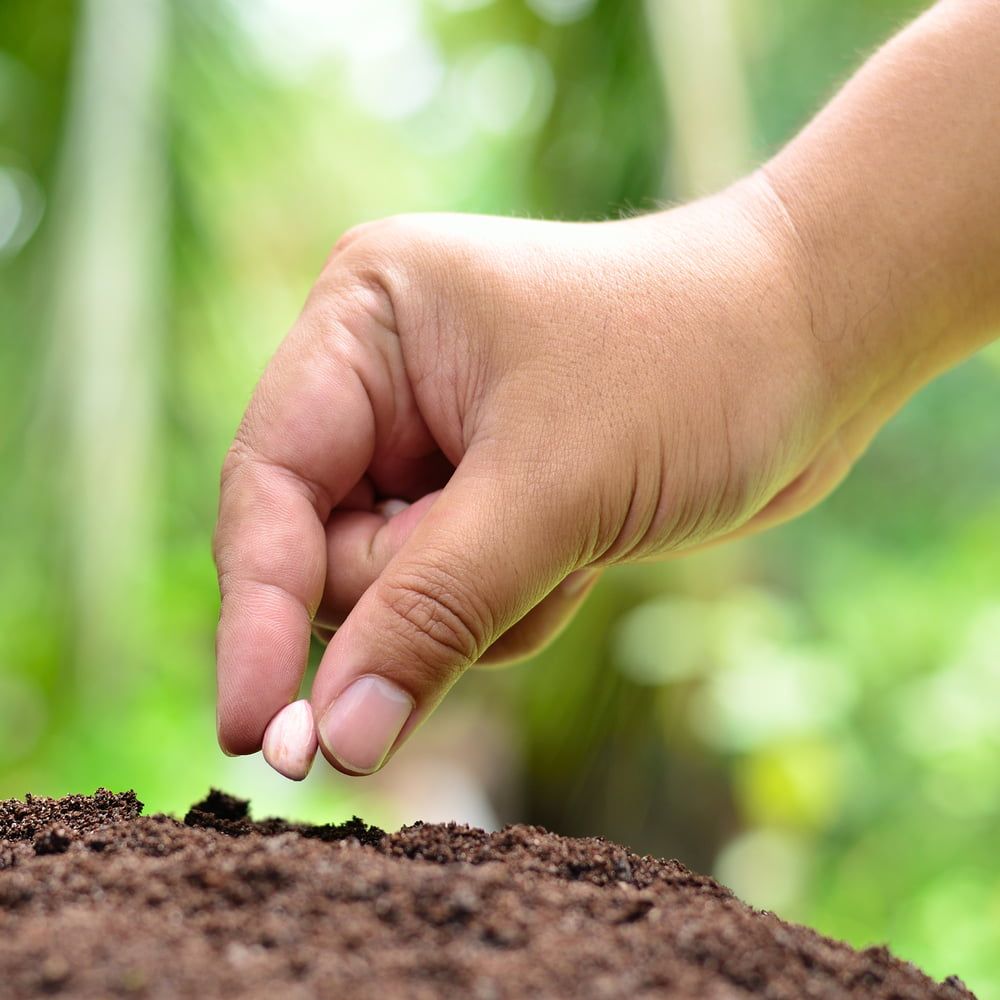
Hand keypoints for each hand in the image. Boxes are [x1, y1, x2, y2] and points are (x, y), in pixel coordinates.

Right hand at [212, 177, 891, 779]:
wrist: (815, 347)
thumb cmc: (693, 368)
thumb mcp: (555, 491)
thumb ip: (433, 616)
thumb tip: (334, 739)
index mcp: (368, 319)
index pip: (269, 485)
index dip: (257, 617)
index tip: (254, 736)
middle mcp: (384, 374)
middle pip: (325, 550)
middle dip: (414, 592)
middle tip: (520, 559)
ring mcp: (434, 438)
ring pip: (394, 591)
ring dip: (479, 602)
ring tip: (571, 536)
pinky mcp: (485, 492)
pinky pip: (456, 599)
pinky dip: (516, 603)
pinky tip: (585, 549)